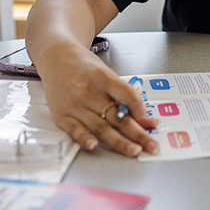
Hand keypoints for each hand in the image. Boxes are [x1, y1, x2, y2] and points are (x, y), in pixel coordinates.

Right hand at [37, 44, 159, 156]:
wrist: (58, 59)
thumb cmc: (85, 67)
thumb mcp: (107, 74)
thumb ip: (122, 95)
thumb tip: (141, 115)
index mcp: (104, 79)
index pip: (127, 96)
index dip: (140, 108)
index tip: (149, 118)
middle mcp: (89, 92)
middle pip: (118, 117)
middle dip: (138, 134)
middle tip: (151, 146)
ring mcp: (75, 106)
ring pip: (101, 128)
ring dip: (120, 142)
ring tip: (134, 150)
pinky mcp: (62, 116)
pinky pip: (76, 131)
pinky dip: (85, 140)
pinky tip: (95, 147)